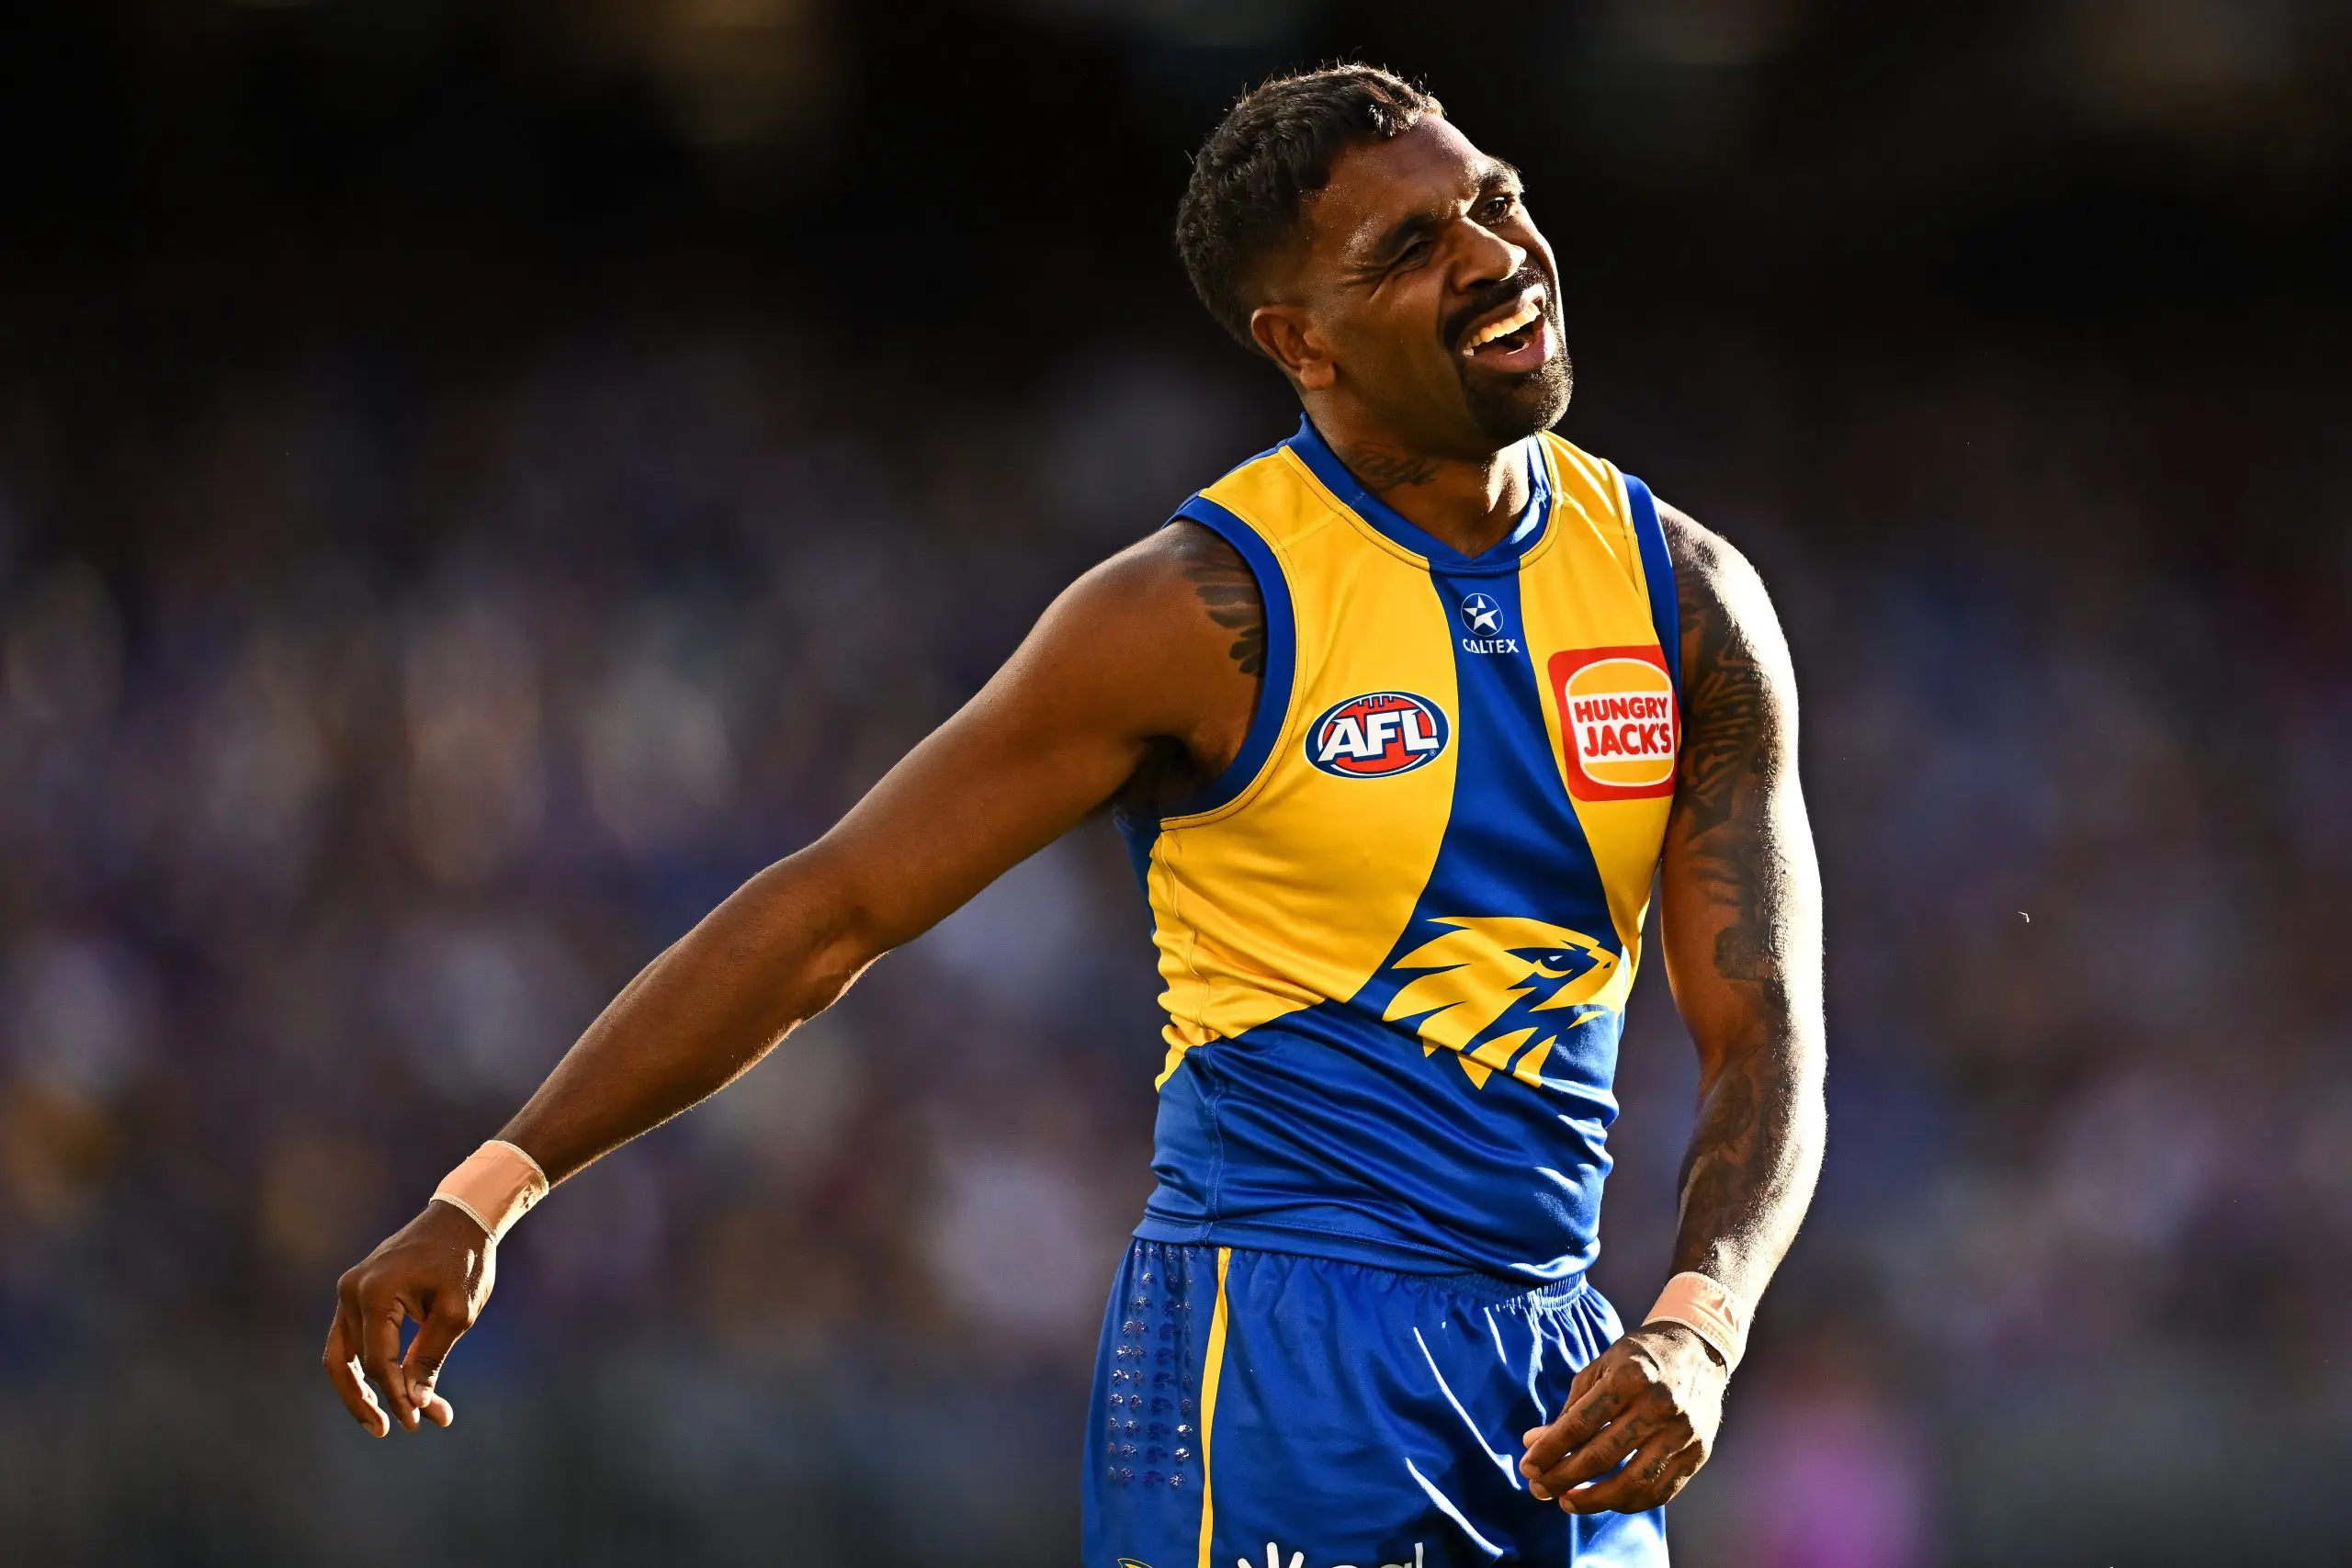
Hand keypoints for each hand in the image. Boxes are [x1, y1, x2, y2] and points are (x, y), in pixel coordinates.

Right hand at [323, 1200, 495, 1436]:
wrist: (461, 1216)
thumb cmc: (465, 1260)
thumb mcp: (458, 1312)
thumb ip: (430, 1357)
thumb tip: (413, 1401)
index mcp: (375, 1293)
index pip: (378, 1361)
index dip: (396, 1396)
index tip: (419, 1421)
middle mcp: (351, 1291)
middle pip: (347, 1362)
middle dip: (367, 1401)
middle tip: (386, 1431)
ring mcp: (348, 1290)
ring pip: (341, 1354)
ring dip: (360, 1388)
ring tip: (381, 1419)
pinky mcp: (355, 1291)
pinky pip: (350, 1337)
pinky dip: (363, 1364)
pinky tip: (384, 1387)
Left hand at [1518, 1322, 1726, 1513]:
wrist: (1699, 1351)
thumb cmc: (1639, 1359)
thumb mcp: (1601, 1368)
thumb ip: (1571, 1408)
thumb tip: (1535, 1444)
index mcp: (1629, 1377)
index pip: (1579, 1424)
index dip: (1549, 1450)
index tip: (1528, 1467)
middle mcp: (1658, 1405)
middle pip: (1602, 1456)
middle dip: (1564, 1478)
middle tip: (1540, 1490)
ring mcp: (1682, 1433)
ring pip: (1632, 1483)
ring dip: (1594, 1501)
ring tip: (1567, 1503)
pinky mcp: (1697, 1454)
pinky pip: (1660, 1492)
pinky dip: (1629, 1504)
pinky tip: (1606, 1502)